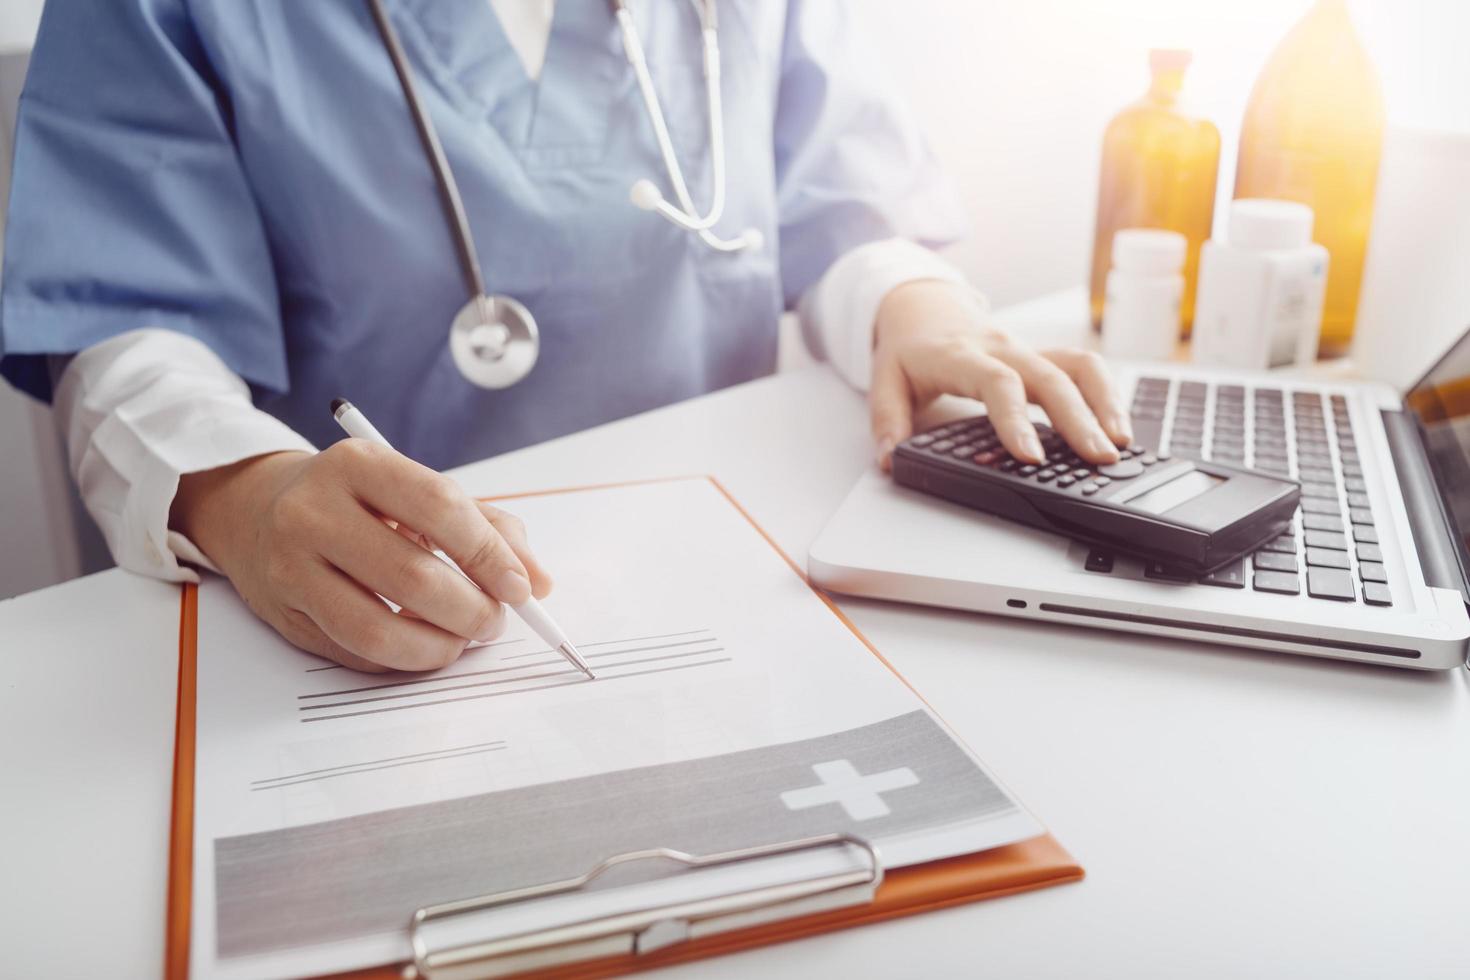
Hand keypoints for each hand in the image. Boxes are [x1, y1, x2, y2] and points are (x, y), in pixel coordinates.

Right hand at [171, 442, 551, 671]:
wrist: (259, 509)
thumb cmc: (360, 501)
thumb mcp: (418, 492)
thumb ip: (489, 528)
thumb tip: (538, 583)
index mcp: (359, 464)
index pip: (440, 507)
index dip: (489, 555)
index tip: (520, 588)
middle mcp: (314, 510)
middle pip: (412, 576)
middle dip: (471, 611)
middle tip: (494, 622)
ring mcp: (291, 565)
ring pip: (377, 629)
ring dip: (437, 647)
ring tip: (461, 640)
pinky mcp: (284, 613)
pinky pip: (355, 653)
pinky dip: (402, 659)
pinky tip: (421, 646)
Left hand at [869, 281, 1131, 468]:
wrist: (925, 307)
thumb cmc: (910, 349)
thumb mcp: (883, 380)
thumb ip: (886, 420)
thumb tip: (889, 459)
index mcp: (961, 356)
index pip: (996, 383)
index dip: (1015, 419)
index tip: (1032, 457)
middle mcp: (1002, 349)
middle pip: (1050, 377)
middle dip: (1079, 419)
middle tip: (1099, 459)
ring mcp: (1028, 350)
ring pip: (1078, 366)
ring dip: (1104, 403)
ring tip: (1120, 445)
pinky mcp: (1043, 357)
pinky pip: (1084, 368)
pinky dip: (1106, 395)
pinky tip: (1118, 428)